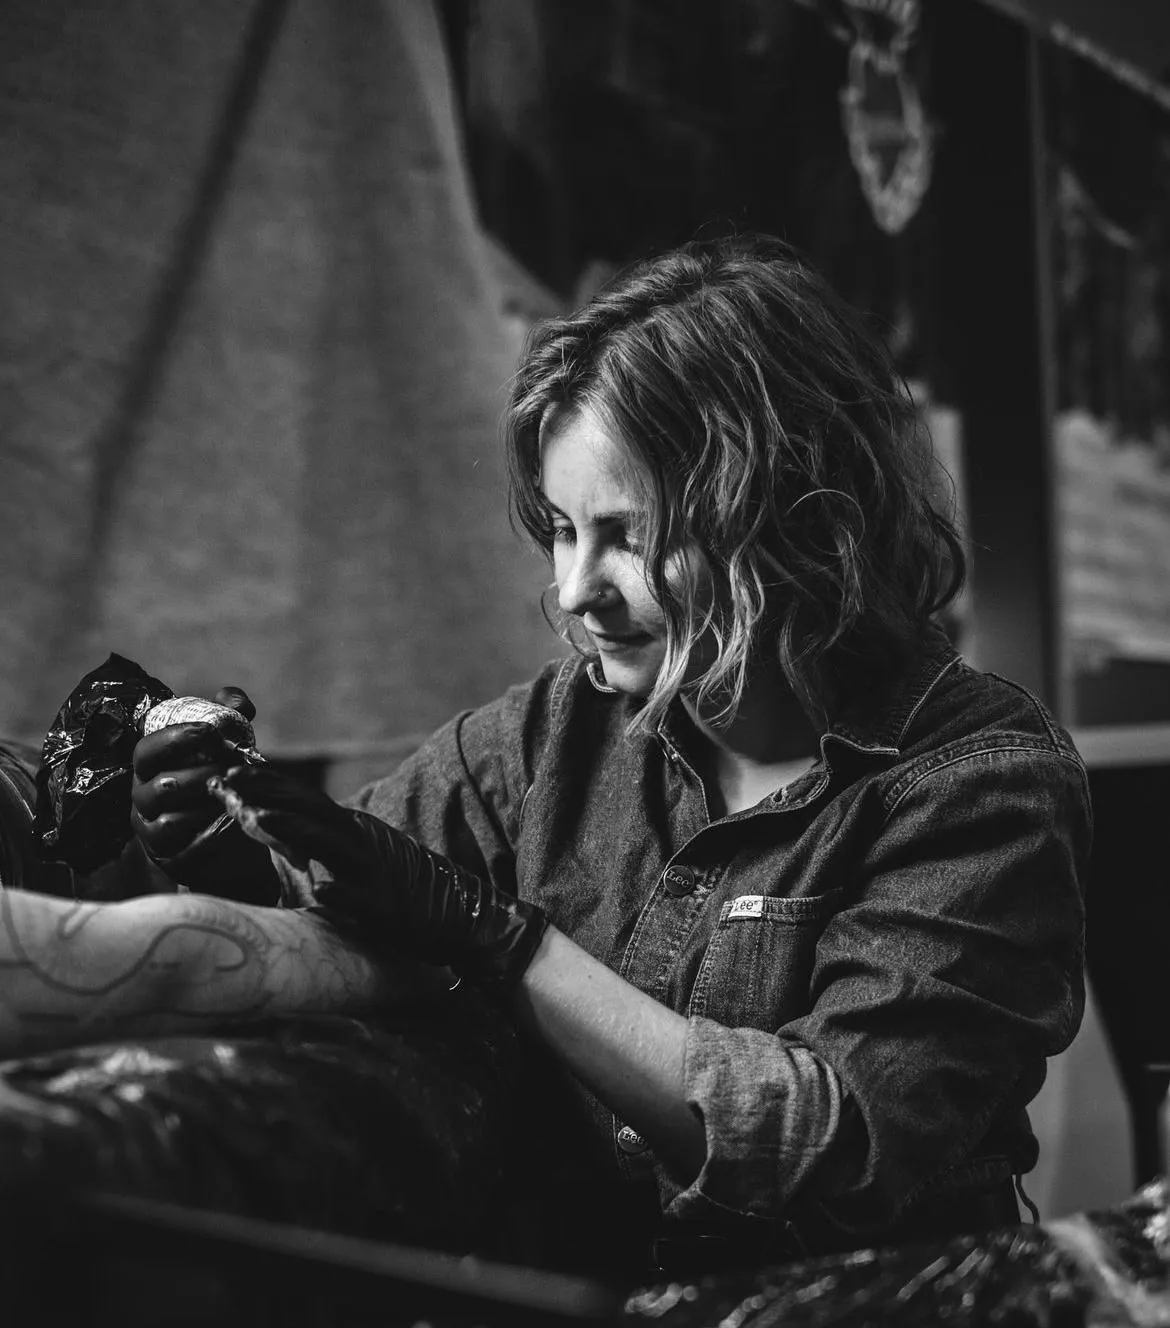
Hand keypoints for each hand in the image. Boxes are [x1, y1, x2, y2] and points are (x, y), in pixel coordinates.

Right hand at [131, 687, 277, 902]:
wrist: (231, 835)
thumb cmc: (221, 780)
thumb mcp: (225, 746)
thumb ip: (228, 717)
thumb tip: (234, 700)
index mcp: (149, 768)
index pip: (147, 751)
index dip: (176, 738)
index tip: (211, 732)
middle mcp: (143, 800)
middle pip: (161, 786)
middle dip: (201, 774)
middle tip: (232, 768)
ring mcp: (153, 834)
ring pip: (171, 822)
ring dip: (206, 807)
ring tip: (234, 795)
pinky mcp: (170, 862)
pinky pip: (186, 853)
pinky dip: (212, 838)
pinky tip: (235, 823)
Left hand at [207, 762, 548, 993]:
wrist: (445, 911)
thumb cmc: (381, 886)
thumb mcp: (342, 856)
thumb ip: (303, 841)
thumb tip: (254, 820)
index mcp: (345, 828)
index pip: (302, 798)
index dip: (268, 781)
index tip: (230, 767)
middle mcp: (357, 840)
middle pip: (310, 809)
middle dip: (269, 791)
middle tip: (230, 776)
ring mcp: (369, 871)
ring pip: (329, 845)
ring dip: (293, 830)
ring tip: (258, 818)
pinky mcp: (381, 907)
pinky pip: (359, 900)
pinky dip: (341, 894)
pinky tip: (322, 891)